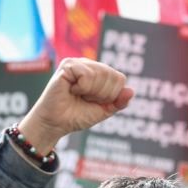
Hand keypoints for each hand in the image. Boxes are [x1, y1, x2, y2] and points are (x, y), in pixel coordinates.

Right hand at [17, 58, 133, 154]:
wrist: (56, 123)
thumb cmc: (77, 116)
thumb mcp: (104, 110)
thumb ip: (118, 102)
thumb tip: (131, 91)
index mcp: (100, 73)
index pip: (120, 79)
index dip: (111, 95)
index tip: (95, 102)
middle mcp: (90, 65)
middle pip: (112, 76)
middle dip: (102, 94)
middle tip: (86, 99)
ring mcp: (78, 63)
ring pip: (101, 74)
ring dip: (92, 92)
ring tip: (78, 94)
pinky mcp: (67, 65)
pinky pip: (87, 76)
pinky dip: (82, 88)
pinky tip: (71, 90)